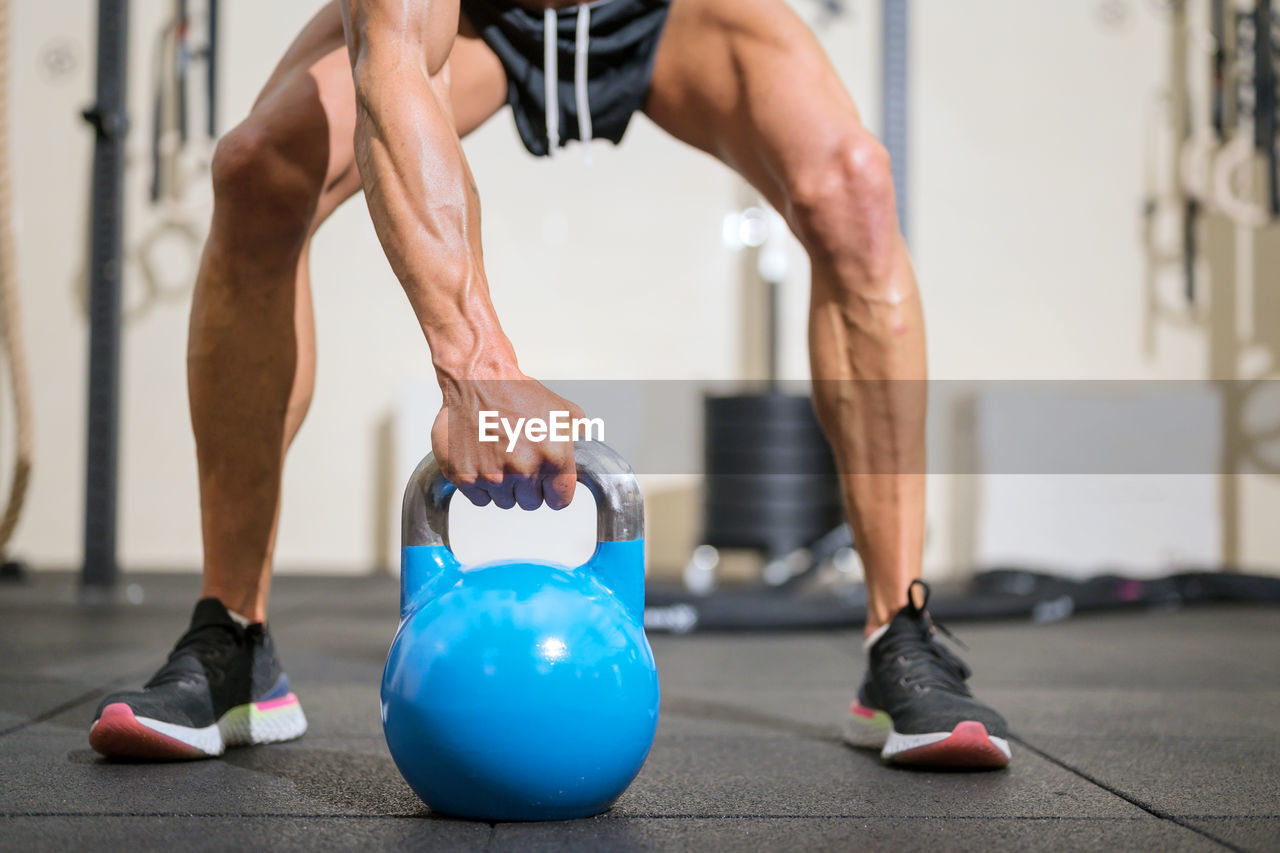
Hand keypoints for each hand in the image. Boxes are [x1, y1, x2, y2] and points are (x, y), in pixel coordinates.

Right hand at [431, 376, 584, 509]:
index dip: (553, 492)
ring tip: (499, 456)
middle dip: (527, 486)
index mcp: (553, 457)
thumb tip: (586, 458)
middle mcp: (523, 470)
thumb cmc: (517, 393)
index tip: (547, 485)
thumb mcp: (563, 412)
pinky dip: (480, 484)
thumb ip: (579, 440)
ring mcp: (493, 476)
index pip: (559, 500)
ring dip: (503, 486)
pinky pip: (480, 498)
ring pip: (505, 502)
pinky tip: (483, 460)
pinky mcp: (465, 477)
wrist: (477, 380)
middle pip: (531, 502)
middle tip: (518, 460)